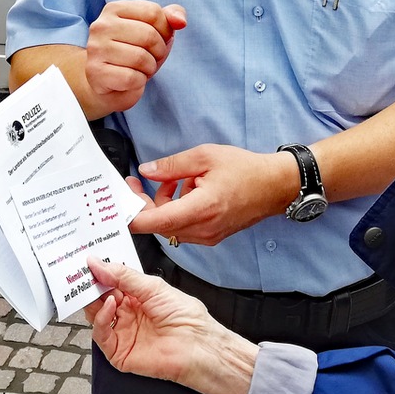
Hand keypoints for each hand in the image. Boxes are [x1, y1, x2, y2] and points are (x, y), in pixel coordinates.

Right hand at [84, 256, 256, 393]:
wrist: (196, 344)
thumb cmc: (184, 315)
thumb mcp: (152, 286)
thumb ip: (123, 276)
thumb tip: (98, 263)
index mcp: (137, 297)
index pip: (111, 283)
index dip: (99, 273)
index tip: (88, 262)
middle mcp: (127, 314)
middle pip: (100, 299)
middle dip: (91, 286)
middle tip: (82, 274)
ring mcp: (122, 332)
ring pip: (96, 316)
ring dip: (93, 301)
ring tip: (96, 288)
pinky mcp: (118, 351)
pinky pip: (101, 334)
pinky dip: (101, 318)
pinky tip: (109, 306)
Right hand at [85, 1, 186, 112]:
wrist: (109, 85)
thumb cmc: (135, 52)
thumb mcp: (157, 30)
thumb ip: (171, 17)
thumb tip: (181, 21)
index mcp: (115, 8)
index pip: (154, 12)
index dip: (165, 30)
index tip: (157, 40)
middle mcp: (101, 25)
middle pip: (149, 35)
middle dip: (158, 51)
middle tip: (150, 58)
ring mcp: (95, 49)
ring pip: (141, 58)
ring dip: (149, 68)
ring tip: (139, 69)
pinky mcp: (95, 72)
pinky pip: (132, 78)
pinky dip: (139, 82)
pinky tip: (130, 80)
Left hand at [128, 145, 299, 245]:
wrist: (275, 186)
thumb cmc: (245, 169)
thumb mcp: (206, 156)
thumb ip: (172, 165)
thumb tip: (145, 171)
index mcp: (200, 209)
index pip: (153, 222)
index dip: (131, 215)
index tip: (119, 202)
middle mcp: (202, 229)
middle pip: (158, 225)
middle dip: (145, 204)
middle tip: (140, 181)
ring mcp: (207, 237)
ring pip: (170, 227)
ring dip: (164, 206)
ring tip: (178, 180)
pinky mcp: (211, 237)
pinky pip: (184, 228)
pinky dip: (178, 211)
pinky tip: (189, 191)